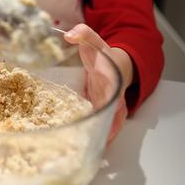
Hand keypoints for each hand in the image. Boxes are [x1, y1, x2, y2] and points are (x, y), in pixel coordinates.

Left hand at [65, 24, 133, 144]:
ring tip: (88, 151)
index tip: (107, 120)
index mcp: (113, 82)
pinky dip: (93, 135)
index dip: (111, 108)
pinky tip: (81, 144)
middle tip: (96, 144)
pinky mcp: (100, 111)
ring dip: (100, 138)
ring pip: (108, 125)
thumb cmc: (103, 53)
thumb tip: (70, 34)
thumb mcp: (93, 41)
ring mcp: (108, 106)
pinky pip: (99, 125)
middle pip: (114, 118)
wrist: (111, 62)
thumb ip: (82, 34)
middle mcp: (114, 97)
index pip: (114, 96)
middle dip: (107, 131)